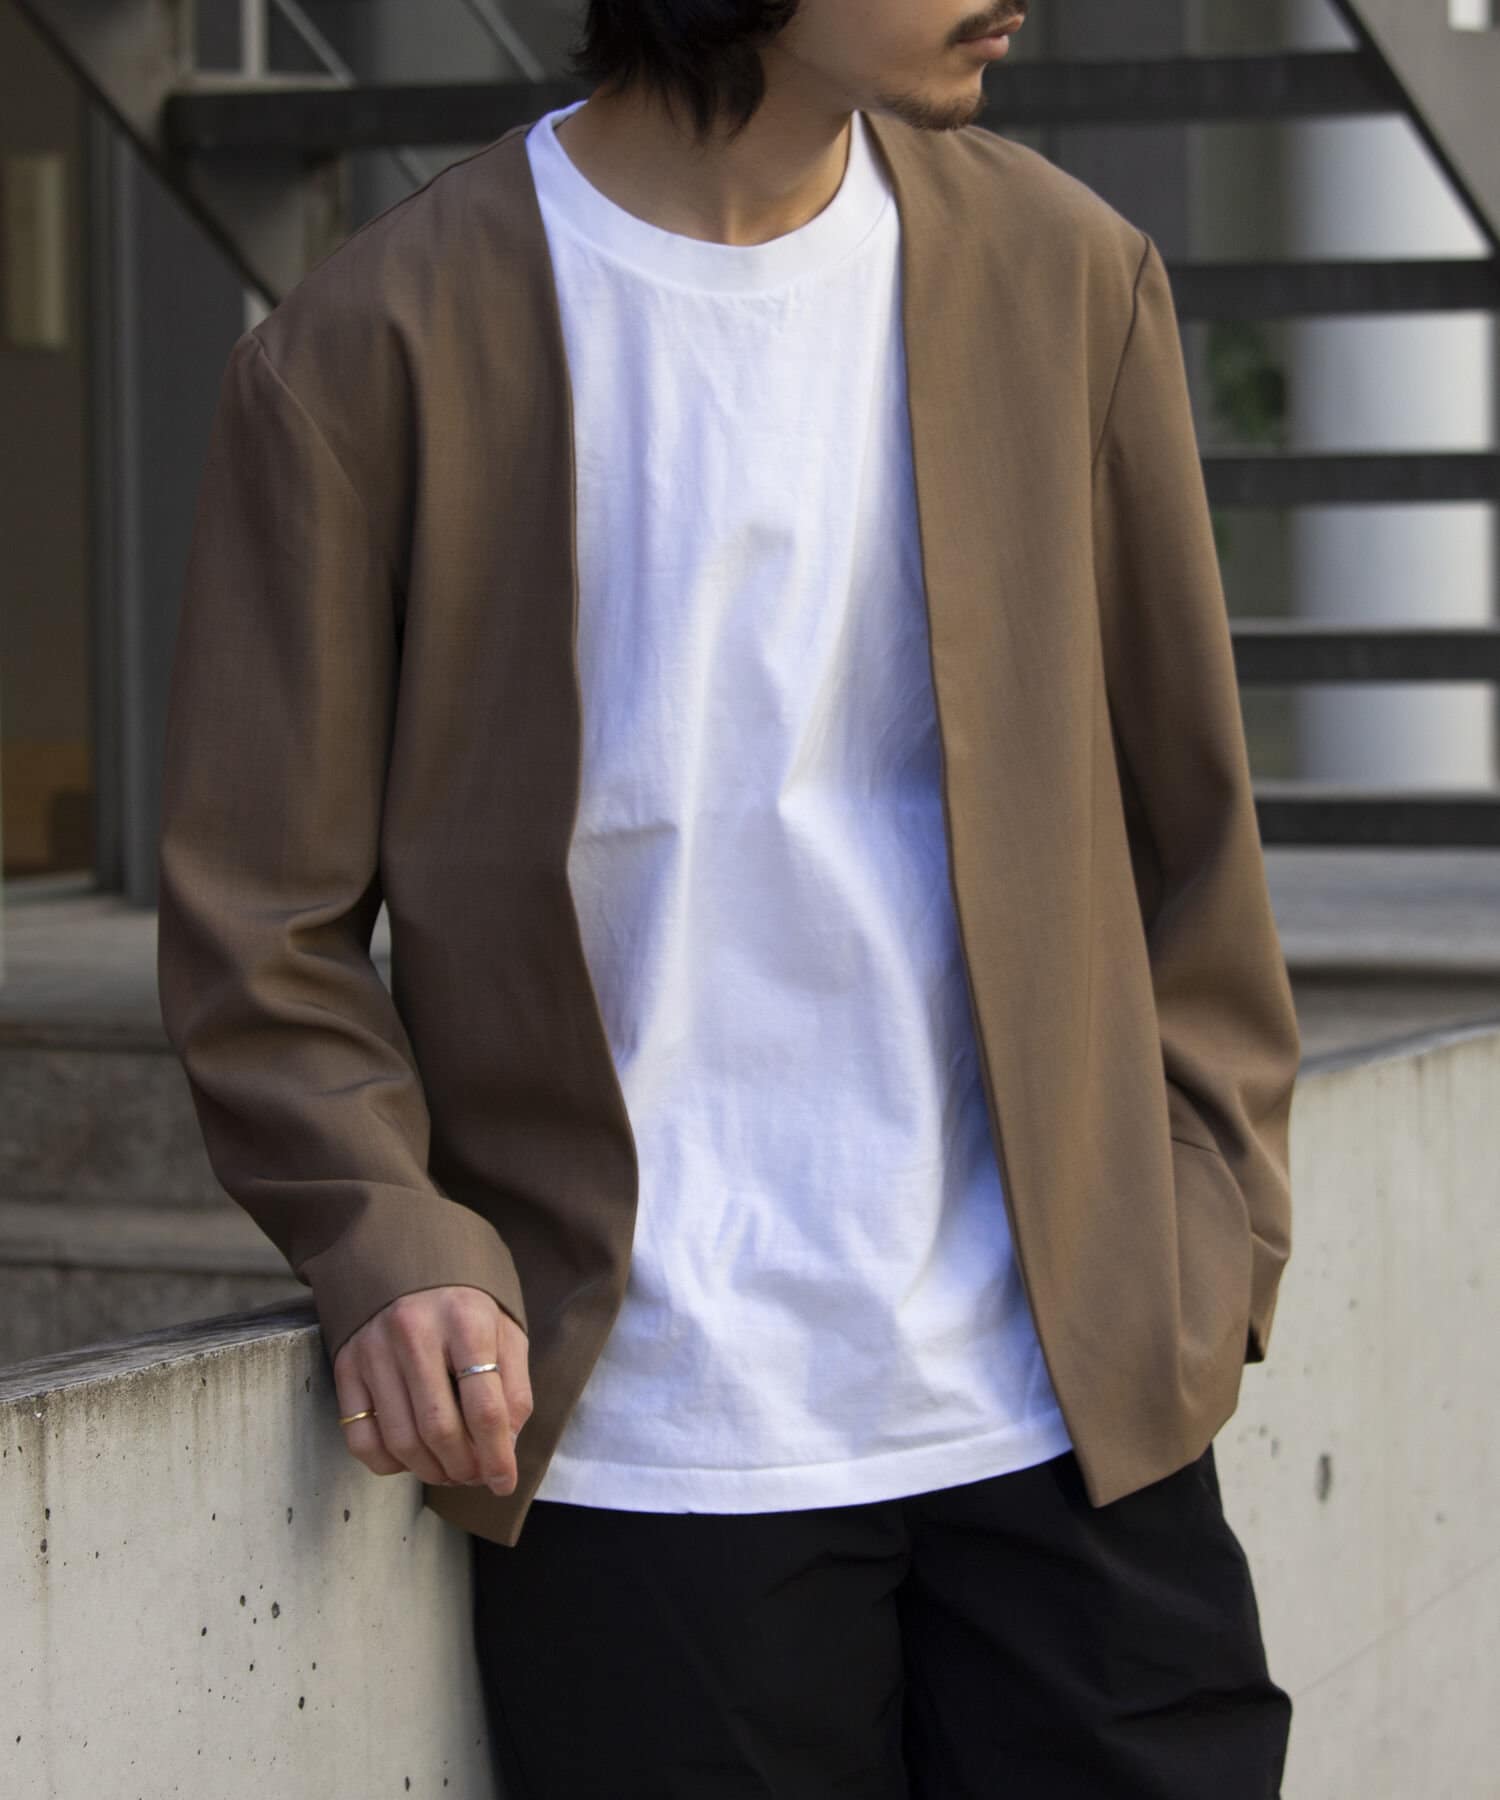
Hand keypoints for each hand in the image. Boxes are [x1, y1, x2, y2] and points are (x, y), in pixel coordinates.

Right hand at [332, 1285, 531, 1494]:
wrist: (404, 1256)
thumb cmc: (464, 1302)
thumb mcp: (504, 1329)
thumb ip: (514, 1386)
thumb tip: (506, 1446)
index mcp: (466, 1320)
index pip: (485, 1408)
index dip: (498, 1456)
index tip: (505, 1483)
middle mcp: (415, 1333)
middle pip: (440, 1429)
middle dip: (464, 1468)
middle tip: (476, 1476)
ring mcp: (375, 1350)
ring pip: (401, 1440)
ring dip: (430, 1471)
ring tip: (450, 1471)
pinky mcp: (346, 1365)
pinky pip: (361, 1438)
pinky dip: (388, 1463)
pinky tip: (411, 1458)